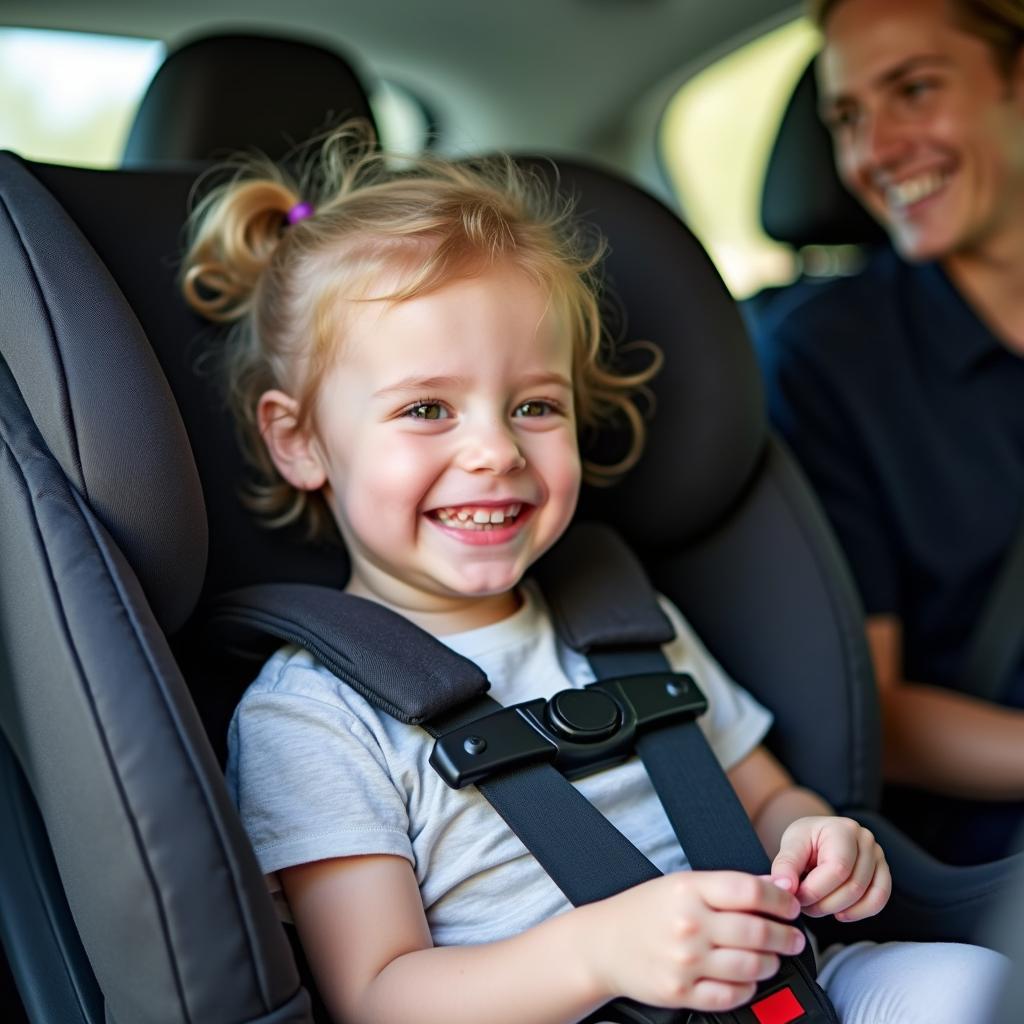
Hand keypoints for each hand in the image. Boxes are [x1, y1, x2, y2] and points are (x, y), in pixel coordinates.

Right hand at [581, 870, 805, 1012]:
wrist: (602, 944)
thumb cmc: (643, 910)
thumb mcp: (680, 884)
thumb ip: (725, 886)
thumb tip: (774, 884)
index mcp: (688, 889)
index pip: (750, 890)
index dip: (780, 898)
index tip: (790, 905)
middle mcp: (688, 924)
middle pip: (757, 931)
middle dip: (787, 936)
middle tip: (795, 937)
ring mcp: (685, 961)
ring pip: (751, 966)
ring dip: (772, 962)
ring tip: (773, 957)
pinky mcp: (681, 992)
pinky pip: (731, 995)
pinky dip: (748, 988)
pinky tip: (748, 978)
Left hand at [770, 816, 890, 921]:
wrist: (818, 837)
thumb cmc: (805, 840)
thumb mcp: (790, 845)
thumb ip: (785, 866)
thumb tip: (783, 887)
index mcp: (843, 829)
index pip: (837, 869)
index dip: (815, 890)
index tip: (795, 896)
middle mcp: (865, 840)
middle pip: (852, 887)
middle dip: (823, 904)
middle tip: (802, 904)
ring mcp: (878, 856)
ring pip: (865, 896)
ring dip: (837, 909)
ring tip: (815, 906)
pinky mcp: (882, 872)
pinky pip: (878, 900)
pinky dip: (859, 912)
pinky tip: (840, 913)